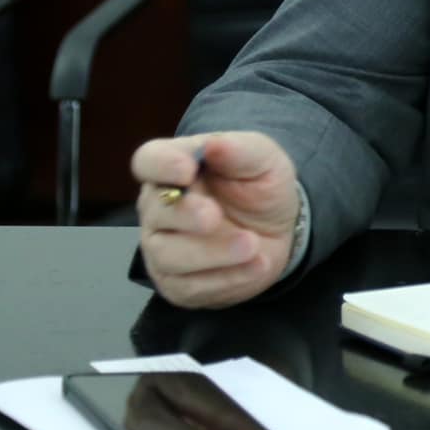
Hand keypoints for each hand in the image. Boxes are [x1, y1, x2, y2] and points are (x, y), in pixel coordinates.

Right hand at [133, 131, 299, 308]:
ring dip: (212, 252)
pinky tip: (256, 265)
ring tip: (252, 245)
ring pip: (168, 255)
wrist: (279, 228)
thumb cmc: (259, 185)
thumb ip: (240, 149)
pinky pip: (190, 286)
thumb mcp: (263, 159)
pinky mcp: (177, 283)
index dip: (161, 165)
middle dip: (185, 215)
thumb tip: (214, 144)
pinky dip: (227, 277)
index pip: (149, 160)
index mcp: (173, 167)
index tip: (186, 169)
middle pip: (156, 211)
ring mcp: (163, 248)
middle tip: (214, 216)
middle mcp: (159, 208)